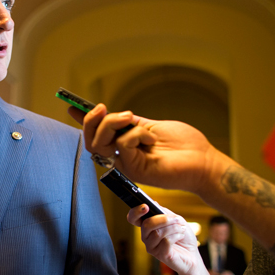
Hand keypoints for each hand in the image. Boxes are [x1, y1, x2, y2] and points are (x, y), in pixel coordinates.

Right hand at [69, 105, 235, 194]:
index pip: (98, 133)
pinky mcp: (134, 170)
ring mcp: (127, 164)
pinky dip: (135, 134)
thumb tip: (112, 112)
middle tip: (102, 107)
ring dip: (112, 123)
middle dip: (91, 120)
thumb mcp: (151, 126)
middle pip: (91, 140)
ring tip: (132, 118)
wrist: (203, 161)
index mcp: (125, 145)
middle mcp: (122, 156)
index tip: (70, 104)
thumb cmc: (184, 145)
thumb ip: (130, 123)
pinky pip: (122, 145)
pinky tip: (152, 140)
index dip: (83, 120)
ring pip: (101, 142)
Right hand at [128, 205, 215, 274]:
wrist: (192, 254)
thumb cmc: (183, 236)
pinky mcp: (160, 255)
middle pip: (146, 224)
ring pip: (158, 232)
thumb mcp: (175, 219)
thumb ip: (164, 212)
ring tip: (181, 229)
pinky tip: (180, 236)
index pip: (133, 218)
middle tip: (177, 219)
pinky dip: (176, 235)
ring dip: (173, 228)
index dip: (135, 212)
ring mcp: (151, 247)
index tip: (146, 206)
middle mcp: (146, 237)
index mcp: (147, 226)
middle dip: (164, 219)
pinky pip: (166, 241)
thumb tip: (153, 203)